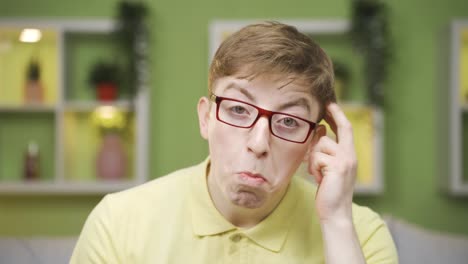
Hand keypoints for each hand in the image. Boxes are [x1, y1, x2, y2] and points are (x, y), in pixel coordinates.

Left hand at [308, 103, 356, 221]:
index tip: (330, 103)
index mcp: (349, 155)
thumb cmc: (329, 191)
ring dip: (314, 158)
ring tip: (317, 173)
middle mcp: (351, 155)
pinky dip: (313, 168)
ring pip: (321, 144)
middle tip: (326, 105)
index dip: (338, 115)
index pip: (346, 129)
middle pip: (343, 128)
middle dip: (334, 114)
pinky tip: (318, 179)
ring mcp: (346, 161)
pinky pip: (317, 157)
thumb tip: (320, 131)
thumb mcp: (328, 168)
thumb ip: (326, 152)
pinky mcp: (337, 167)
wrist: (335, 213)